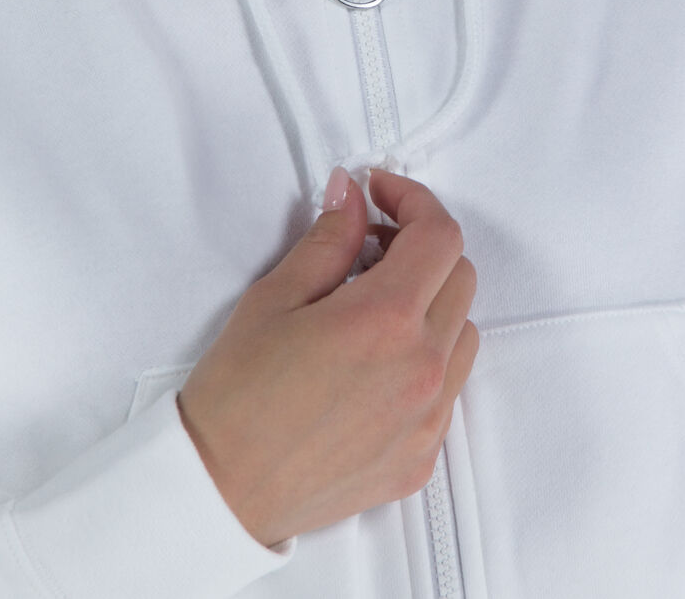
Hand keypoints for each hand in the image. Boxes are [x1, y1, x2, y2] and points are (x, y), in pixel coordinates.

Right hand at [176, 167, 478, 546]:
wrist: (221, 492)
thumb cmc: (236, 398)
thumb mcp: (274, 297)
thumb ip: (328, 239)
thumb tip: (351, 196)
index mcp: (385, 320)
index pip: (439, 235)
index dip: (413, 200)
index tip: (380, 193)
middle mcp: (420, 368)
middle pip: (459, 275)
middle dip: (420, 246)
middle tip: (369, 245)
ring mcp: (428, 417)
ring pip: (463, 329)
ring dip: (431, 301)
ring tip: (371, 303)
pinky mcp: (423, 454)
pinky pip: (449, 386)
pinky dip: (426, 355)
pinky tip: (375, 358)